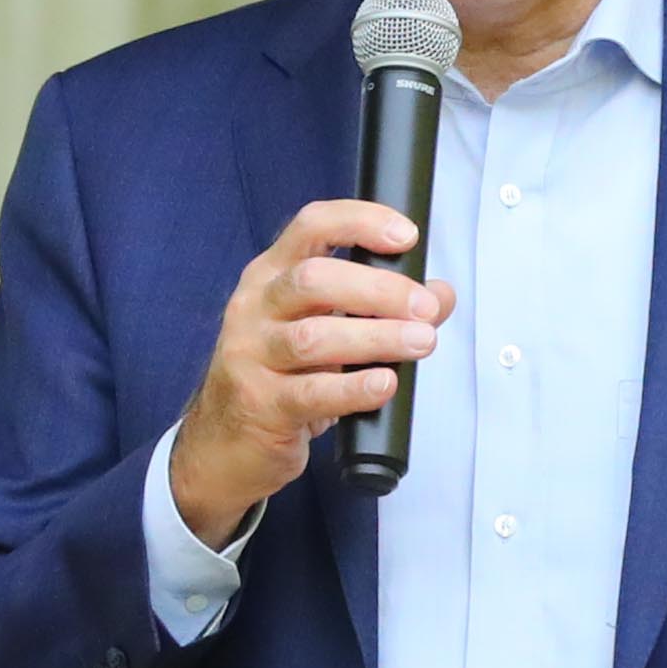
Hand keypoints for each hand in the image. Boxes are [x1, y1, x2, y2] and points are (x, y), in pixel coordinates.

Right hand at [169, 198, 450, 548]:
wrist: (225, 445)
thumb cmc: (281, 377)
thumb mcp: (327, 332)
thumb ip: (383, 310)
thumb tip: (440, 295)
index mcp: (271, 275)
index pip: (311, 226)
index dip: (360, 221)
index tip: (406, 235)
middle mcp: (255, 307)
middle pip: (314, 280)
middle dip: (379, 290)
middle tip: (424, 308)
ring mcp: (250, 355)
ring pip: (313, 337)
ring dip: (376, 337)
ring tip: (420, 343)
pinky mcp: (260, 404)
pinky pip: (311, 393)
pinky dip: (354, 388)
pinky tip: (384, 384)